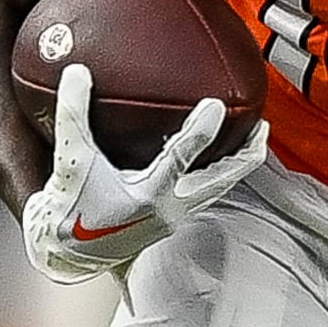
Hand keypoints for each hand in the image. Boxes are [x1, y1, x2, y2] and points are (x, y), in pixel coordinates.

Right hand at [21, 63, 268, 281]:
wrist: (65, 254)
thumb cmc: (68, 209)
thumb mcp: (70, 158)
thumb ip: (73, 114)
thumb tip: (78, 72)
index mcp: (148, 195)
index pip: (181, 158)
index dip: (200, 131)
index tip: (216, 106)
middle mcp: (169, 210)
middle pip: (222, 181)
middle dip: (246, 154)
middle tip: (262, 127)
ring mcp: (173, 218)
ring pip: (218, 190)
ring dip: (237, 166)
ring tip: (251, 141)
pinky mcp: (169, 222)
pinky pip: (205, 194)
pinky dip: (218, 175)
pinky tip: (216, 161)